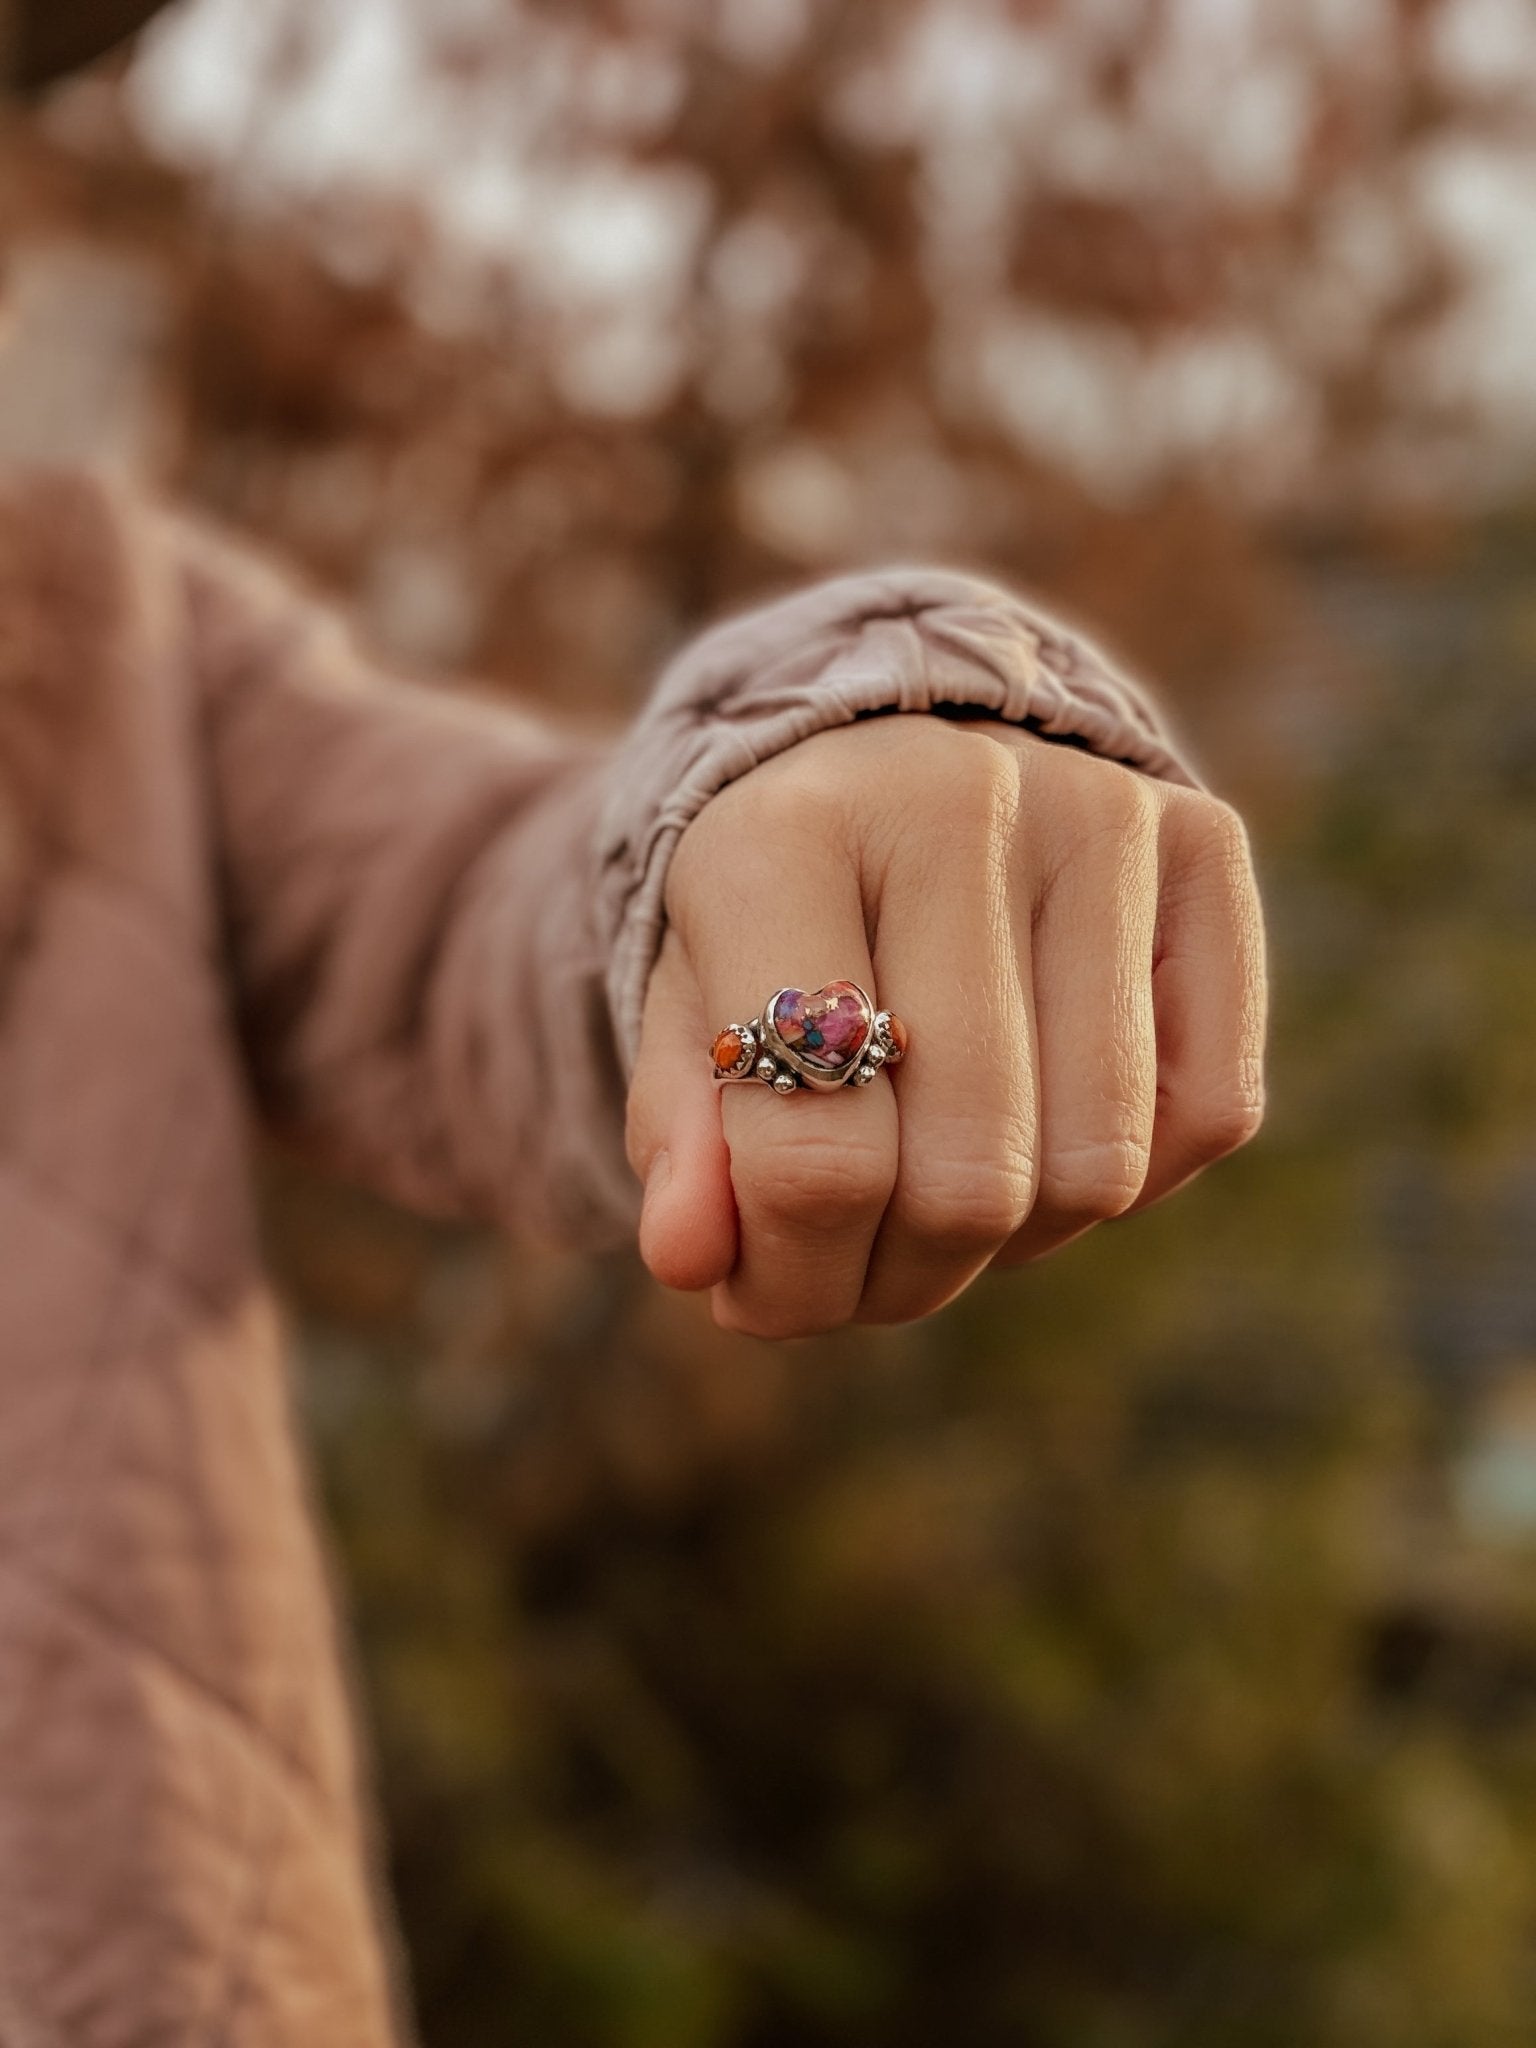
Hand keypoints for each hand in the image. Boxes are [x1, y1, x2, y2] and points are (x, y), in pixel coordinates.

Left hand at [626, 714, 1265, 1336]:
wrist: (885, 761)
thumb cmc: (774, 924)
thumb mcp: (691, 1021)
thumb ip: (683, 1144)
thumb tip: (690, 1256)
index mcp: (783, 838)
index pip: (818, 1153)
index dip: (793, 1278)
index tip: (761, 1299)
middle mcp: (954, 799)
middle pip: (971, 1180)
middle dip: (901, 1277)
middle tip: (854, 1267)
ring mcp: (1097, 812)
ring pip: (1098, 1167)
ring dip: (1014, 1241)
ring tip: (939, 1193)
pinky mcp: (1205, 839)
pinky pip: (1211, 1110)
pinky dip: (1130, 1178)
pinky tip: (1046, 1128)